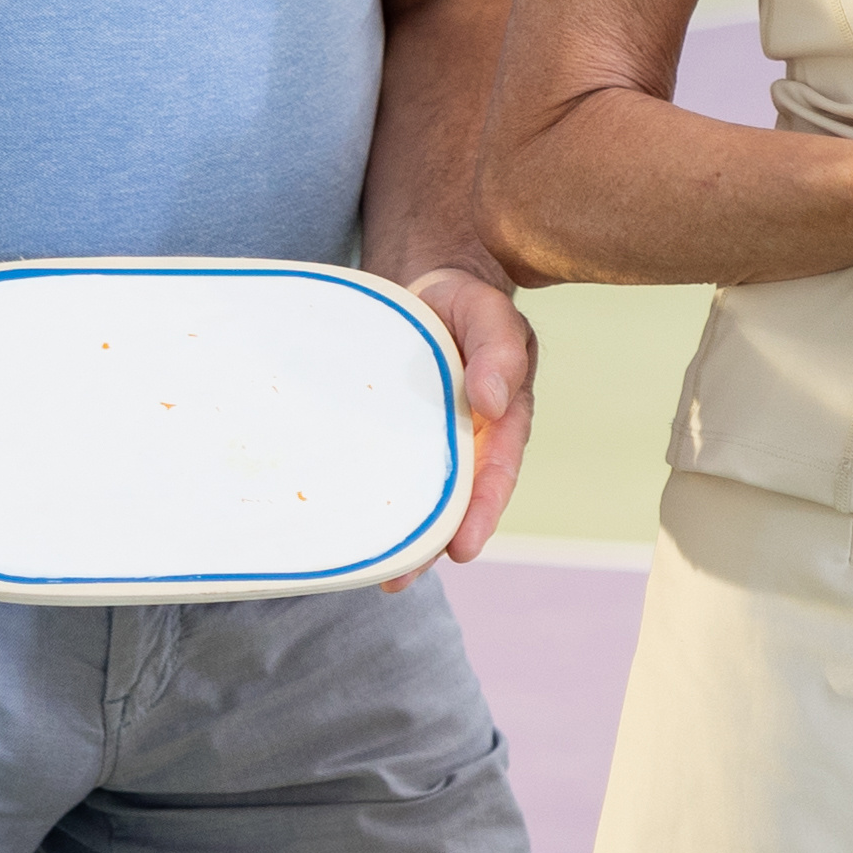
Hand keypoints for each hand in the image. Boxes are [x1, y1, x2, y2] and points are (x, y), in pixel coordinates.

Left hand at [402, 265, 534, 574]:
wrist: (427, 273)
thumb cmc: (463, 294)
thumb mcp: (487, 311)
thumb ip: (498, 349)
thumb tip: (493, 403)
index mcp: (503, 415)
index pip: (497, 470)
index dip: (482, 510)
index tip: (463, 548)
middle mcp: (471, 436)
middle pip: (458, 499)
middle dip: (432, 542)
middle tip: (400, 579)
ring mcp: (433, 436)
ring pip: (422, 493)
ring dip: (404, 534)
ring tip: (376, 574)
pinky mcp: (395, 431)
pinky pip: (388, 469)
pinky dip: (375, 497)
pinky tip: (349, 522)